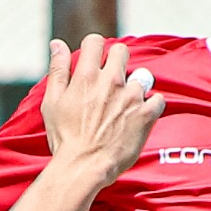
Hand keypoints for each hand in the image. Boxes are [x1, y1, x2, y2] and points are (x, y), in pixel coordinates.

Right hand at [39, 36, 166, 187]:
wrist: (83, 168)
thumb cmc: (65, 139)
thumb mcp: (52, 103)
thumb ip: (57, 70)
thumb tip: (57, 44)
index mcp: (87, 76)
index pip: (95, 42)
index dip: (94, 48)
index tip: (94, 60)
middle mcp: (111, 81)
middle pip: (122, 51)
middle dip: (117, 60)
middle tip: (112, 79)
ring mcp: (131, 97)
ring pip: (142, 76)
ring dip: (135, 86)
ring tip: (126, 103)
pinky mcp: (145, 115)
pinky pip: (158, 99)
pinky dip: (152, 104)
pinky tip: (141, 113)